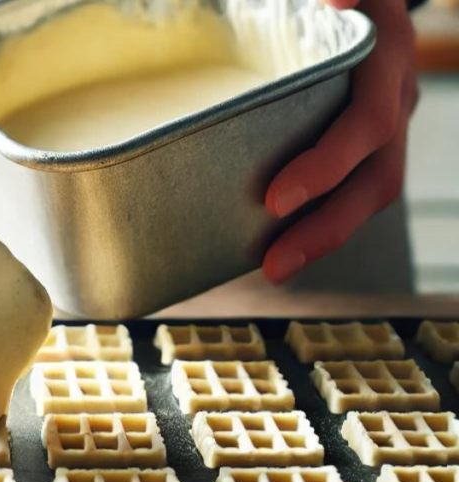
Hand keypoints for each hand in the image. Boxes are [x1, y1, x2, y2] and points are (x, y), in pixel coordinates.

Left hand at [262, 0, 417, 282]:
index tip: (274, 199)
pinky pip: (350, 190)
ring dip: (322, 237)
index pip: (366, 123)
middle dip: (324, 228)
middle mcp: (394, 96)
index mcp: (386, 57)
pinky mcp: (368, 142)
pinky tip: (278, 249)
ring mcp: (388, 123)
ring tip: (275, 269)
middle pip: (374, 179)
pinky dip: (317, 222)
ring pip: (367, 194)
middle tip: (273, 266)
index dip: (326, 165)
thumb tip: (334, 1)